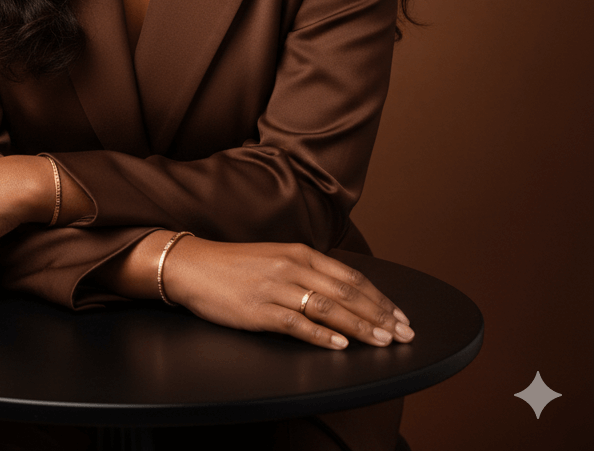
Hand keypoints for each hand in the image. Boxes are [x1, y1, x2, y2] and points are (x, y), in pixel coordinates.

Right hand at [163, 238, 413, 349]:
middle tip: (404, 333)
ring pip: (328, 308)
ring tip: (384, 341)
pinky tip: (340, 344)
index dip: (379, 297)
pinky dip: (322, 335)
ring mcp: (276, 288)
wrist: (193, 266)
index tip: (401, 315)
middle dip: (380, 314)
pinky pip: (297, 324)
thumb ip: (308, 271)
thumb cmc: (235, 266)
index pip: (350, 277)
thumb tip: (342, 290)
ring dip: (361, 326)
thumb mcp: (276, 258)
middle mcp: (292, 267)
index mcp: (299, 252)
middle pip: (346, 293)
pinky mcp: (259, 310)